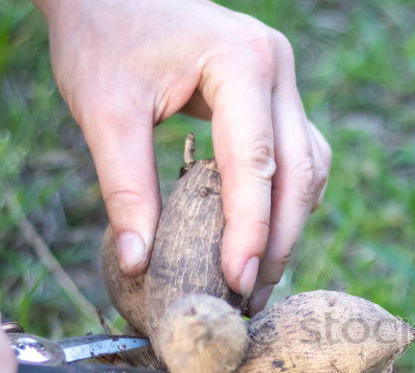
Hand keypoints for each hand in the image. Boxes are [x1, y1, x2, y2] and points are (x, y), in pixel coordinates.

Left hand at [36, 0, 330, 311]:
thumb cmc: (104, 35)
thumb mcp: (105, 112)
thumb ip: (125, 188)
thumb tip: (138, 265)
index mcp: (242, 62)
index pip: (256, 162)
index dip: (250, 230)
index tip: (237, 283)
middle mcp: (278, 68)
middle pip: (299, 171)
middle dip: (279, 239)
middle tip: (252, 294)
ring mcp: (285, 81)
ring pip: (310, 167)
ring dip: (290, 224)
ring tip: (259, 275)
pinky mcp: (278, 96)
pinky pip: (300, 156)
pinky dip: (287, 199)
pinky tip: (263, 233)